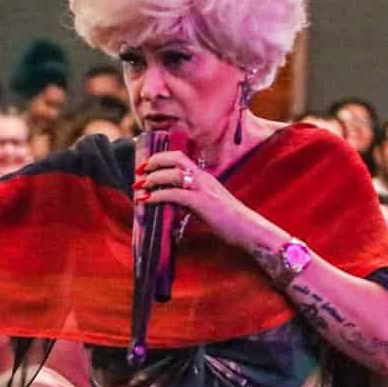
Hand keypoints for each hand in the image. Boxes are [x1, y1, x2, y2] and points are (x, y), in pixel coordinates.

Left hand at [134, 149, 251, 243]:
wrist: (248, 229)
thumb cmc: (229, 221)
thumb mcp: (206, 205)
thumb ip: (190, 200)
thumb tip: (170, 203)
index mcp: (204, 177)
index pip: (180, 157)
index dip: (160, 157)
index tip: (146, 166)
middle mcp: (203, 178)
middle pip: (175, 159)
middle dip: (154, 162)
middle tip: (139, 172)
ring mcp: (203, 189)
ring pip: (174, 174)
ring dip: (154, 178)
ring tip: (141, 186)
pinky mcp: (202, 202)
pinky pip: (176, 194)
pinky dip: (159, 195)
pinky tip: (149, 200)